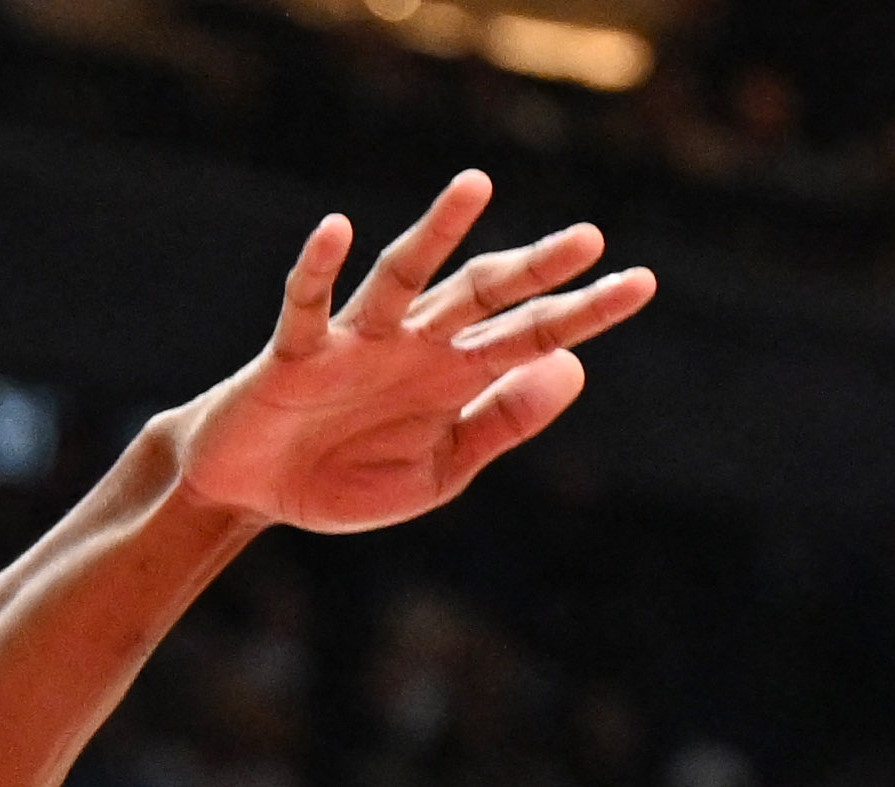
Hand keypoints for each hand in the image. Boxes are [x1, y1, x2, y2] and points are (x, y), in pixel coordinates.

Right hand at [175, 174, 653, 535]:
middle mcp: (413, 344)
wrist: (253, 492)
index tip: (641, 283)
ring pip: (402, 276)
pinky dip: (320, 268)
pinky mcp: (296, 353)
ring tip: (475, 185)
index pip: (531, 335)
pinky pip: (309, 303)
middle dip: (532, 270)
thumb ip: (502, 420)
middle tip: (590, 238)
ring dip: (436, 233)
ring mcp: (356, 342)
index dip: (584, 312)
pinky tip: (338, 228)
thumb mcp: (441, 468)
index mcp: (453, 375)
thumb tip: (575, 368)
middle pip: (482, 294)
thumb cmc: (346, 475)